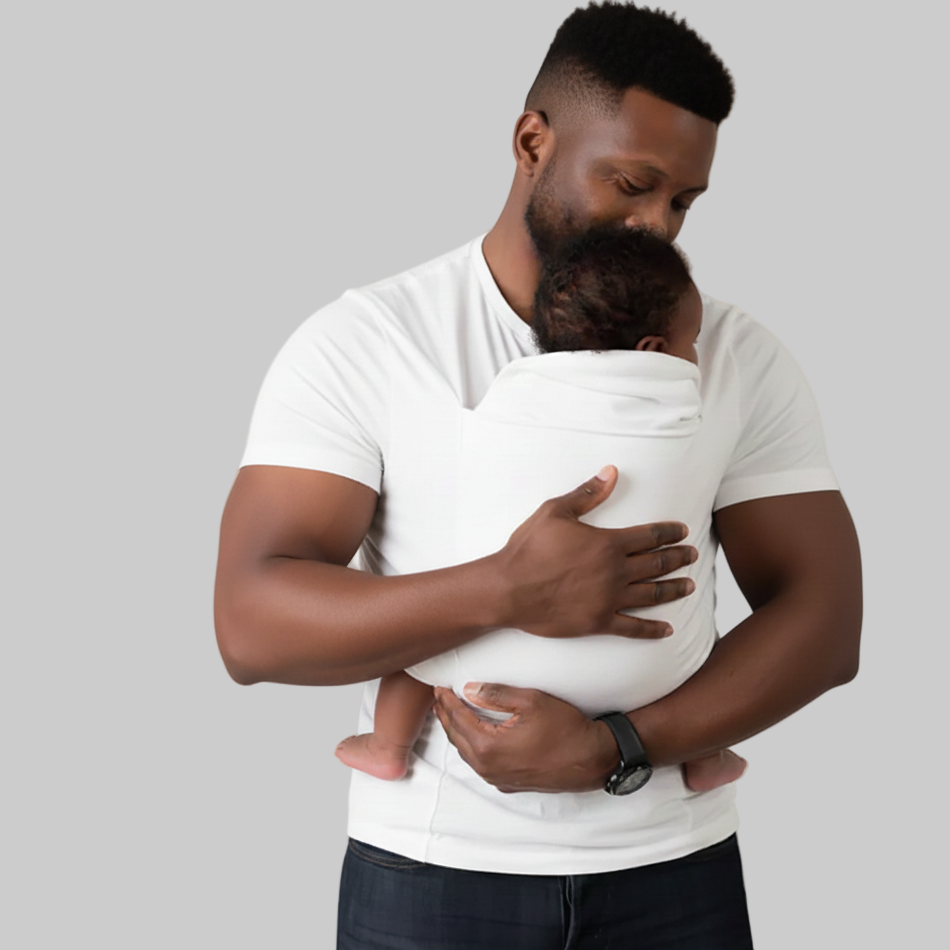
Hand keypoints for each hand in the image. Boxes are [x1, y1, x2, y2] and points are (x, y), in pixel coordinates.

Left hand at [433, 683, 617, 792]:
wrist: (591, 759)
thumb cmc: (565, 729)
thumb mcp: (531, 701)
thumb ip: (496, 694)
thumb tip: (469, 689)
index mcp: (488, 746)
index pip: (458, 718)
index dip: (447, 701)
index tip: (439, 687)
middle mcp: (488, 767)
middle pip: (457, 738)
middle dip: (447, 716)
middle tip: (440, 698)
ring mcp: (498, 778)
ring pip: (467, 753)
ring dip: (458, 733)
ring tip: (452, 714)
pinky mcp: (509, 784)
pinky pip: (481, 764)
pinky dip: (472, 748)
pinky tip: (474, 736)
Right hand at [494, 465, 696, 638]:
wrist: (509, 589)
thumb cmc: (528, 548)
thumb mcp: (556, 511)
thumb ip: (588, 494)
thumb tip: (612, 472)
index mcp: (608, 543)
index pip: (650, 536)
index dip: (670, 532)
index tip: (683, 532)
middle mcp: (615, 572)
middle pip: (658, 563)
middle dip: (679, 558)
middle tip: (693, 556)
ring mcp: (609, 600)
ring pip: (652, 594)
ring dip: (674, 589)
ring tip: (690, 586)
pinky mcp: (599, 622)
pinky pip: (633, 627)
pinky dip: (652, 629)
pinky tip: (667, 629)